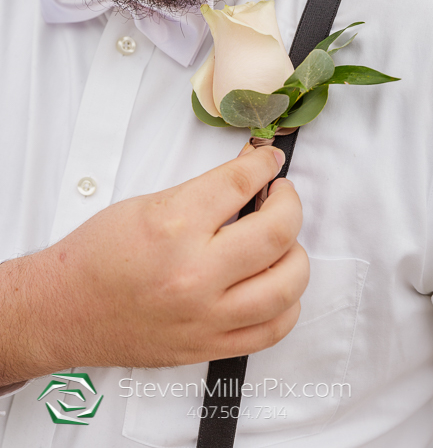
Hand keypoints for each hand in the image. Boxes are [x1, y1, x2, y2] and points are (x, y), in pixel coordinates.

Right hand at [0, 146, 308, 382]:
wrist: (64, 310)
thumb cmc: (97, 255)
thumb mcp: (147, 204)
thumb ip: (204, 192)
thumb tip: (248, 175)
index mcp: (174, 226)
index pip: (241, 183)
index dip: (264, 164)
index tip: (270, 160)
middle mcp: (194, 273)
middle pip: (278, 231)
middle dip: (289, 202)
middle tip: (280, 195)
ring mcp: (206, 316)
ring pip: (287, 283)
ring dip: (295, 252)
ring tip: (281, 241)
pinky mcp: (209, 346)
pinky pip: (274, 328)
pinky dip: (287, 302)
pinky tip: (276, 283)